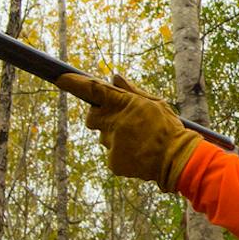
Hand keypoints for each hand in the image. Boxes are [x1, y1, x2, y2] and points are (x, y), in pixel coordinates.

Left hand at [54, 72, 200, 193]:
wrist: (177, 159)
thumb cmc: (168, 128)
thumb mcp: (155, 103)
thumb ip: (131, 91)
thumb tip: (114, 78)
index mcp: (125, 104)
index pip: (94, 90)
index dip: (75, 84)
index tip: (61, 79)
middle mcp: (114, 123)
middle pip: (92, 117)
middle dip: (99, 116)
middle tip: (118, 119)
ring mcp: (112, 143)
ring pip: (104, 137)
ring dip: (115, 136)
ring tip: (139, 141)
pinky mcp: (113, 161)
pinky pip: (111, 153)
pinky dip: (121, 153)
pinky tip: (138, 154)